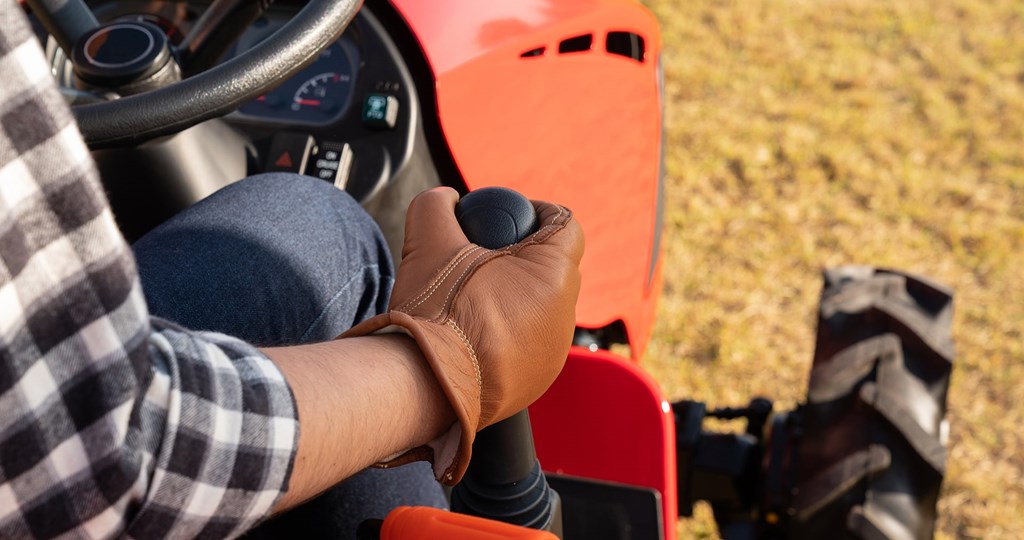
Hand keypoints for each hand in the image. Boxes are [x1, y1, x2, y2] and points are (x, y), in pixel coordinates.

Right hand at [342, 187, 583, 483]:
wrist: (424, 386)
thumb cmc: (436, 312)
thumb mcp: (428, 239)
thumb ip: (437, 205)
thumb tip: (445, 200)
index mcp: (554, 275)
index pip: (564, 224)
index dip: (536, 212)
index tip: (506, 217)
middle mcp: (565, 316)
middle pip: (552, 268)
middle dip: (520, 256)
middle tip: (480, 257)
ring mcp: (554, 354)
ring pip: (541, 308)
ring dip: (514, 297)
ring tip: (472, 299)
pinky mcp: (536, 382)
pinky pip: (529, 344)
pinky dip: (507, 334)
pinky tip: (472, 335)